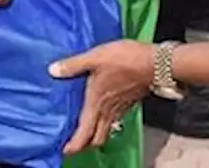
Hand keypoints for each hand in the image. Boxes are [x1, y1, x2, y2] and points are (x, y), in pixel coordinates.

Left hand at [50, 40, 151, 154]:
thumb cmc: (125, 61)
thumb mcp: (95, 58)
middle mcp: (108, 111)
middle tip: (75, 143)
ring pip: (106, 130)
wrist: (155, 63)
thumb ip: (73, 65)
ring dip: (96, 134)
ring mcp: (120, 108)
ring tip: (86, 130)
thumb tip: (53, 70)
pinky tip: (101, 111)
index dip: (74, 145)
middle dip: (86, 144)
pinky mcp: (128, 103)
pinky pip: (114, 119)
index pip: (85, 133)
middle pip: (97, 138)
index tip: (65, 150)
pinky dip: (106, 122)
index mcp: (97, 104)